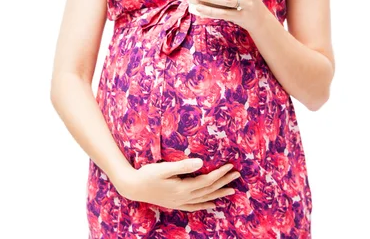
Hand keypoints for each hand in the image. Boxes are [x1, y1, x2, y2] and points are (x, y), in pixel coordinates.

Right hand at [115, 158, 239, 211]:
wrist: (132, 187)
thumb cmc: (147, 174)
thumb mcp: (164, 168)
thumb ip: (183, 166)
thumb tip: (201, 163)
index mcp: (183, 188)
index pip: (207, 181)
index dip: (220, 174)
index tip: (230, 166)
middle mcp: (184, 197)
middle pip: (209, 190)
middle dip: (224, 182)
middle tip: (237, 176)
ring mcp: (180, 202)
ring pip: (204, 199)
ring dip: (218, 194)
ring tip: (231, 190)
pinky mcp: (175, 203)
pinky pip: (195, 206)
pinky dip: (205, 205)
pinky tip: (213, 204)